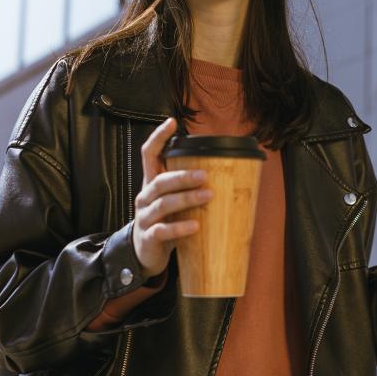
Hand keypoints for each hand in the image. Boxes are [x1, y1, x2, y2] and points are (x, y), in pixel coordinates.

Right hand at [131, 117, 210, 277]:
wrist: (146, 253)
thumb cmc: (167, 220)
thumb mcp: (174, 200)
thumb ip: (189, 187)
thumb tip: (231, 170)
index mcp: (152, 183)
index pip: (149, 154)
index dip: (159, 137)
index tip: (172, 122)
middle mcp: (145, 197)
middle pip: (160, 181)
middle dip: (183, 176)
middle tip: (205, 175)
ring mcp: (145, 217)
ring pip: (163, 204)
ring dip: (187, 199)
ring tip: (209, 196)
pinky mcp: (148, 237)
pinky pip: (163, 230)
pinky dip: (180, 228)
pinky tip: (196, 226)